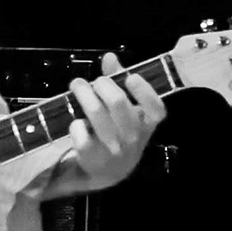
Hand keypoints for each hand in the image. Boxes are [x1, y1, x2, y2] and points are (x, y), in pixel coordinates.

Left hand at [39, 55, 165, 197]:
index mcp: (147, 124)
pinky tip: (76, 121)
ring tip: (77, 85)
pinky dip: (75, 122)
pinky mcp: (91, 155)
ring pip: (95, 112)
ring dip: (83, 93)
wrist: (107, 173)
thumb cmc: (119, 133)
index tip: (131, 77)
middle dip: (102, 84)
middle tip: (95, 82)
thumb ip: (120, 82)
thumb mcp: (127, 112)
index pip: (156, 109)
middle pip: (118, 102)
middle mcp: (133, 137)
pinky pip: (80, 130)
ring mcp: (113, 147)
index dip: (144, 91)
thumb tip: (110, 57)